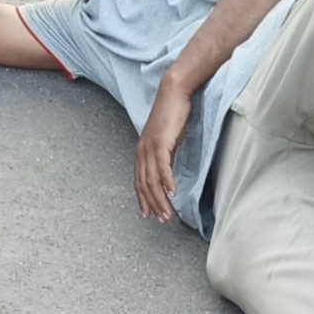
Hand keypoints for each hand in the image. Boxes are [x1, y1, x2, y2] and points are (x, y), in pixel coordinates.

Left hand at [134, 74, 191, 221]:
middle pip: (144, 184)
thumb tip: (168, 173)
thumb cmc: (172, 115)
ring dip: (161, 199)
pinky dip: (168, 182)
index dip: (143, 199)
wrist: (173, 94)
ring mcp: (150, 147)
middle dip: (152, 204)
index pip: (139, 181)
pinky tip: (173, 193)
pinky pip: (163, 167)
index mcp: (142, 151)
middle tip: (162, 219)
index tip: (149, 214)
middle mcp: (142, 151)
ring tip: (168, 213)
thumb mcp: (167, 140)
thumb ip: (165, 156)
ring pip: (152, 180)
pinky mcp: (161, 143)